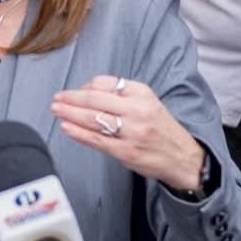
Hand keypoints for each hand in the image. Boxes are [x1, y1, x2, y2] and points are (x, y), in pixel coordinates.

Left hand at [52, 75, 205, 190]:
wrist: (184, 158)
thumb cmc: (160, 128)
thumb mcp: (147, 102)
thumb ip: (119, 94)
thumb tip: (85, 91)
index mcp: (142, 94)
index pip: (104, 83)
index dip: (83, 87)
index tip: (72, 91)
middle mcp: (137, 110)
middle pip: (94, 99)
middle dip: (71, 98)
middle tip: (56, 99)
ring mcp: (131, 132)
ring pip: (93, 119)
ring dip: (69, 113)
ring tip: (57, 110)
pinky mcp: (126, 151)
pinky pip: (96, 140)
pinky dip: (78, 133)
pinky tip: (67, 127)